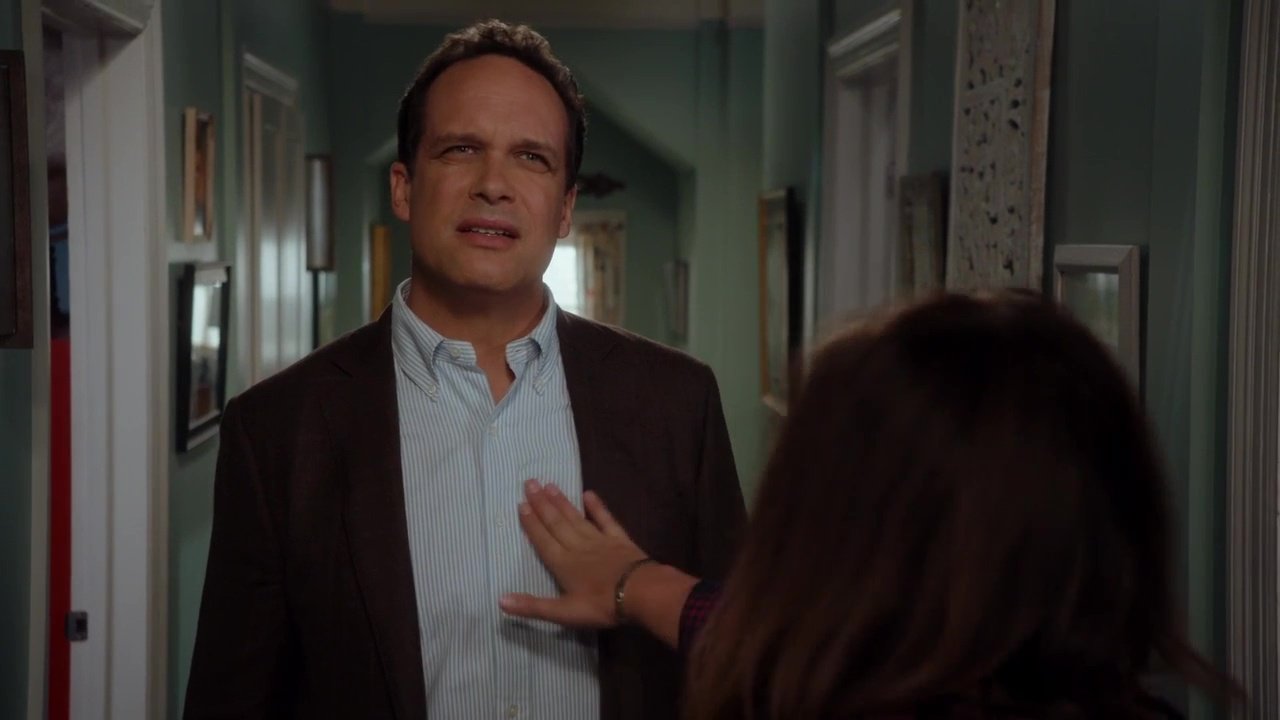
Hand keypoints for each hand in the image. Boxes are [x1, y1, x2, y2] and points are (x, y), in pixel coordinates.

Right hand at [499, 479, 647, 627]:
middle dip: (542, 504)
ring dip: (562, 502)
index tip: (521, 503)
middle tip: (530, 482)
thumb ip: (532, 606)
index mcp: (563, 564)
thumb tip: (500, 600)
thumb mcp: (564, 613)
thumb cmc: (601, 605)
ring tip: (550, 485)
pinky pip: (605, 520)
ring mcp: (599, 541)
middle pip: (556, 523)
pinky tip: (589, 494)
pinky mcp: (620, 540)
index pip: (543, 540)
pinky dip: (597, 507)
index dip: (531, 523)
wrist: (641, 593)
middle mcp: (577, 547)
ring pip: (576, 518)